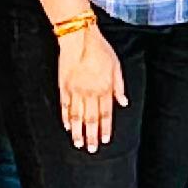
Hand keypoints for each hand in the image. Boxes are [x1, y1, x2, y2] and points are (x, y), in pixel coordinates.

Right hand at [55, 21, 122, 149]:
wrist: (78, 37)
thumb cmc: (99, 49)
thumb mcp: (116, 65)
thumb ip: (119, 86)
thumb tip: (124, 102)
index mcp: (104, 88)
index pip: (106, 114)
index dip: (105, 129)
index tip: (105, 141)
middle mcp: (90, 92)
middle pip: (91, 119)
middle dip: (91, 136)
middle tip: (91, 150)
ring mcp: (75, 90)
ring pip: (77, 116)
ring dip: (78, 131)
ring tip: (78, 144)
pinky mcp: (64, 86)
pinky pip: (65, 106)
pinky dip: (66, 117)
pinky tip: (67, 126)